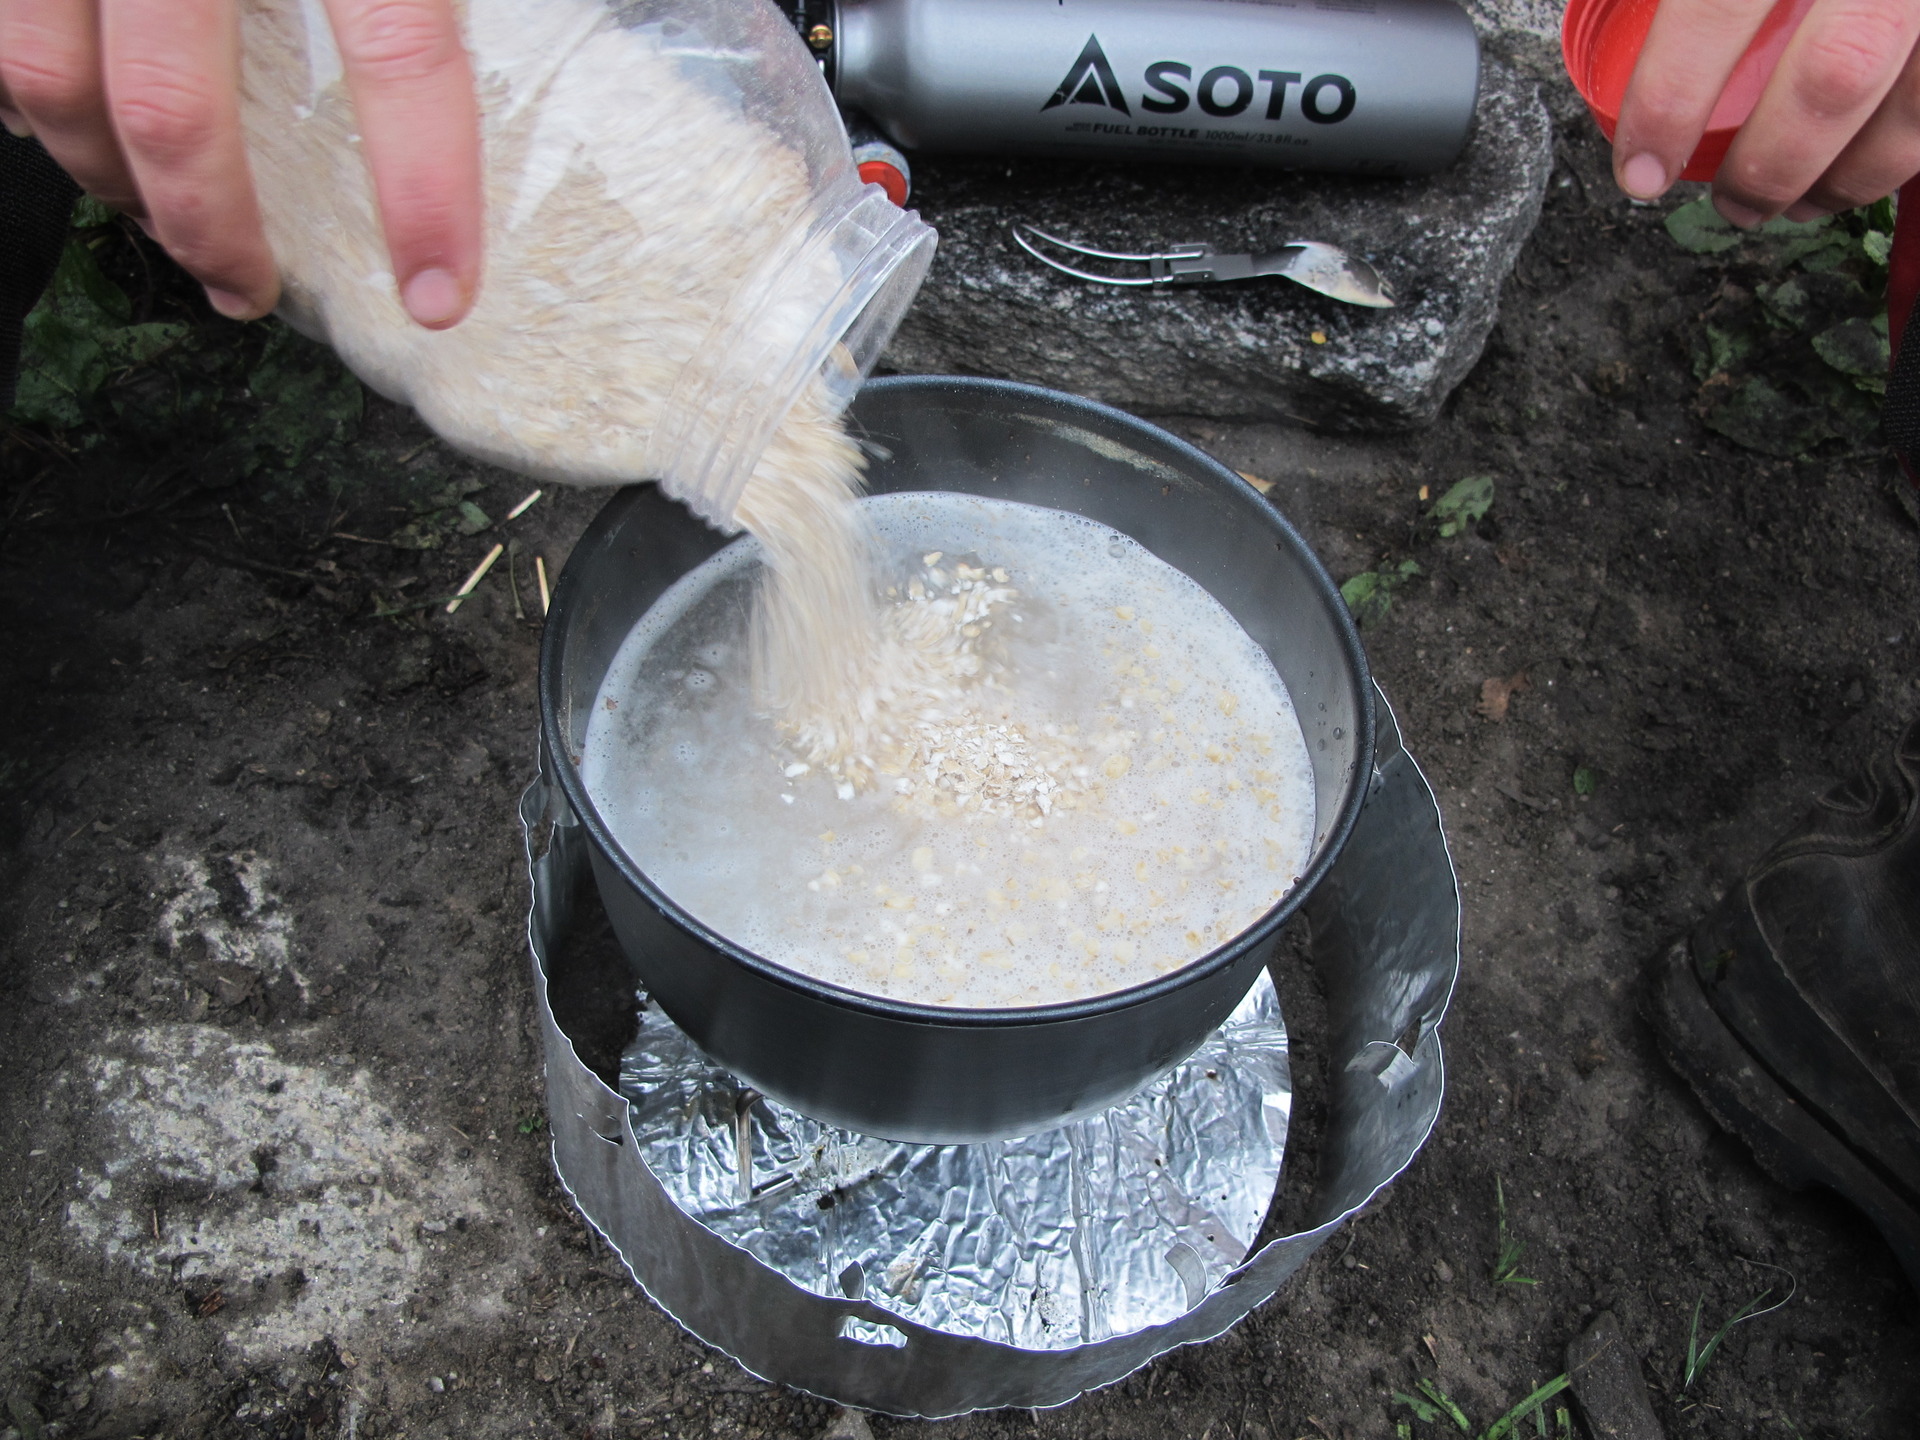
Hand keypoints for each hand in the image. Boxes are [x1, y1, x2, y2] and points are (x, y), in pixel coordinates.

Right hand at [0, 0, 482, 326]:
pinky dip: (28, 102)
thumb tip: (520, 56)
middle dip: (209, 231)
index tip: (440, 297)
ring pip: (56, 80)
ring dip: (108, 180)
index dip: (426, 190)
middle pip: (175, 109)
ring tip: (158, 223)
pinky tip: (73, 129)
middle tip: (250, 290)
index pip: (402, 53)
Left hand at [1612, 0, 1919, 225]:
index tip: (1640, 168)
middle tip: (1732, 203)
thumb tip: (1616, 0)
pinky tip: (1877, 157)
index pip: (1719, 3)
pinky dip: (1912, 139)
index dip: (1671, 100)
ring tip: (1804, 202)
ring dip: (1856, 175)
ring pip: (1918, 105)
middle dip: (1772, 165)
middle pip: (1834, 75)